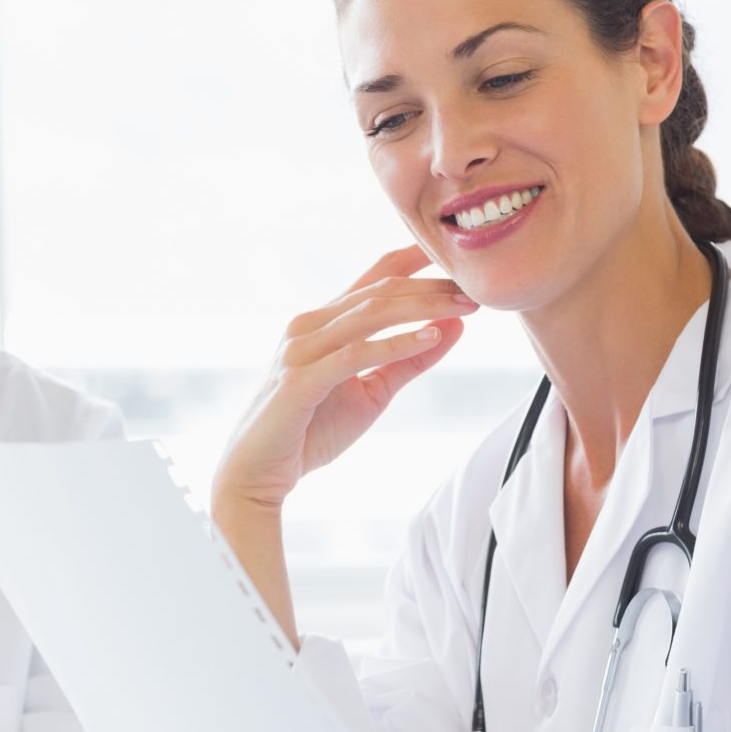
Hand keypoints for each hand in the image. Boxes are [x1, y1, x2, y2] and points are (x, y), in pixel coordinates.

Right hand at [214, 246, 474, 516]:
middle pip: (379, 291)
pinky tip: (428, 338)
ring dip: (421, 307)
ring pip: (369, 313)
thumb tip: (452, 328)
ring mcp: (301, 349)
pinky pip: (355, 354)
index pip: (375, 277)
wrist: (257, 474)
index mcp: (323, 322)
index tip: (457, 257)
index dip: (415, 260)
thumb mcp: (372, 393)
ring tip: (462, 308)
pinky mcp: (300, 379)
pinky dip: (395, 344)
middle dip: (430, 287)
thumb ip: (408, 360)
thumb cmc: (310, 431)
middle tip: (473, 290)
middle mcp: (309, 325)